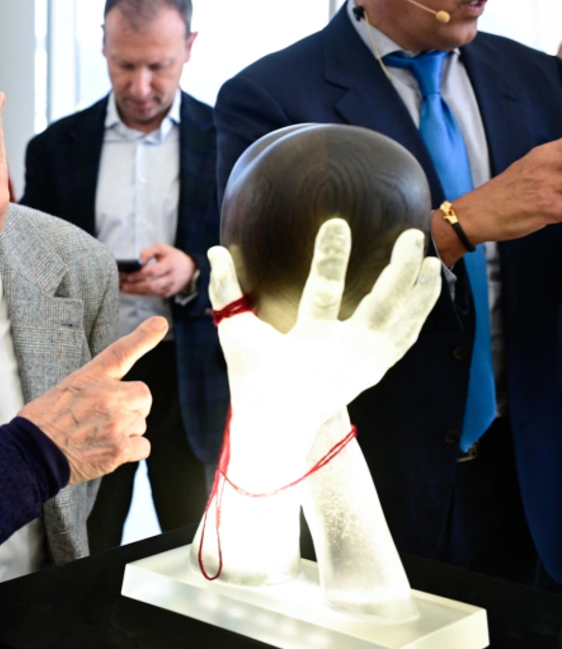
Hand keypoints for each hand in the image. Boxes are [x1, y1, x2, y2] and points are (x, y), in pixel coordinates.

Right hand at [17, 316, 166, 483]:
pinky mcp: (119, 449)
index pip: (121, 351)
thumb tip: (111, 399)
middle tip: (110, 418)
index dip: (144, 336)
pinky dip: (130, 451)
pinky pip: (143, 446)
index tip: (159, 323)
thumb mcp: (62, 391)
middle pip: (143, 395)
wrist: (32, 454)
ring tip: (99, 438)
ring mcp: (116, 422)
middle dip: (133, 407)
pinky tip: (108, 452)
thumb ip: (92, 389)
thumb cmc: (41, 425)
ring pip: (141, 423)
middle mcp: (107, 396)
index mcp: (90, 378)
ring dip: (127, 431)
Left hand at [119, 243, 196, 297]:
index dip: (139, 275)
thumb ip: (148, 252)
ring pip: (150, 293)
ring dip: (134, 291)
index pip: (153, 272)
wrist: (191, 270)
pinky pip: (151, 295)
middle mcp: (171, 279)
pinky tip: (129, 290)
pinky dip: (139, 293)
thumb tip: (137, 262)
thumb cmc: (173, 257)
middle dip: (134, 286)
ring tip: (121, 287)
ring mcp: (169, 288)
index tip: (126, 275)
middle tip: (120, 284)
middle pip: (151, 286)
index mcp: (171, 265)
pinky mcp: (166, 294)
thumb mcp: (162, 248)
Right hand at [210, 220, 439, 480]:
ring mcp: (366, 364)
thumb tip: (215, 251)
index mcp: (310, 341)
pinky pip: (406, 337)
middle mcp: (346, 353)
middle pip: (384, 303)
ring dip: (423, 290)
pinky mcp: (375, 371)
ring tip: (433, 261)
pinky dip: (418, 314)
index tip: (338, 222)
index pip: (325, 290)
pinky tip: (425, 291)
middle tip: (412, 234)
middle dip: (401, 266)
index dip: (331, 255)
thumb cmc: (252, 375)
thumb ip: (226, 290)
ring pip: (406, 321)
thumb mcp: (235, 333)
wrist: (276, 426)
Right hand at [437, 137, 561, 264]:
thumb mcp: (532, 168)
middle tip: (560, 188)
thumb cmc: (503, 196)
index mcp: (548, 152)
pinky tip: (559, 212)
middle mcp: (552, 163)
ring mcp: (551, 184)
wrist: (474, 215)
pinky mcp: (551, 206)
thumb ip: (555, 165)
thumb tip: (560, 169)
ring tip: (557, 200)